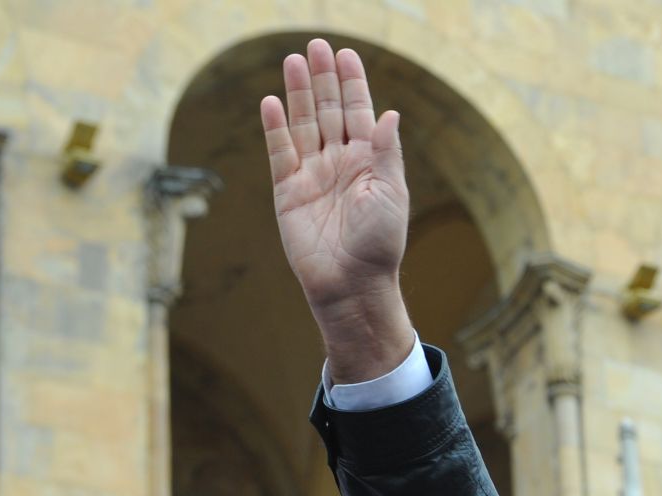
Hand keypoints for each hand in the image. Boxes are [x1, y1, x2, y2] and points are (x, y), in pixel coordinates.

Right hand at [259, 38, 414, 381]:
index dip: (353, 84)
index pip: (359, 113)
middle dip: (323, 79)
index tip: (347, 54)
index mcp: (370, 162)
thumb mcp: (391, 194)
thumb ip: (386, 153)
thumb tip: (391, 114)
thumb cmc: (380, 244)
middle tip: (317, 46)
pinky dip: (275, 127)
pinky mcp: (287, 190)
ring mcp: (312, 174)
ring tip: (293, 61)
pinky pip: (279, 151)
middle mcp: (340, 163)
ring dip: (297, 93)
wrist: (352, 283)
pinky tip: (271, 101)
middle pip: (328, 111)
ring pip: (303, 124)